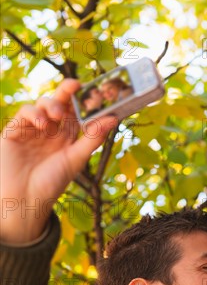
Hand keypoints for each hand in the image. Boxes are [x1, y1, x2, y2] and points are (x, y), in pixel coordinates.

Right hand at [0, 79, 117, 243]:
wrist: (24, 199)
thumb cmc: (52, 183)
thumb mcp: (76, 159)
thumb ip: (93, 138)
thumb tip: (114, 119)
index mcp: (68, 138)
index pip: (78, 113)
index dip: (86, 102)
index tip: (97, 92)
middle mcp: (51, 131)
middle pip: (61, 103)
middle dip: (68, 91)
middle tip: (76, 85)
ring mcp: (33, 129)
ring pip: (43, 104)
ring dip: (52, 104)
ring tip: (58, 115)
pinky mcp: (15, 130)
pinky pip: (25, 112)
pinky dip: (34, 113)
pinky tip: (42, 125)